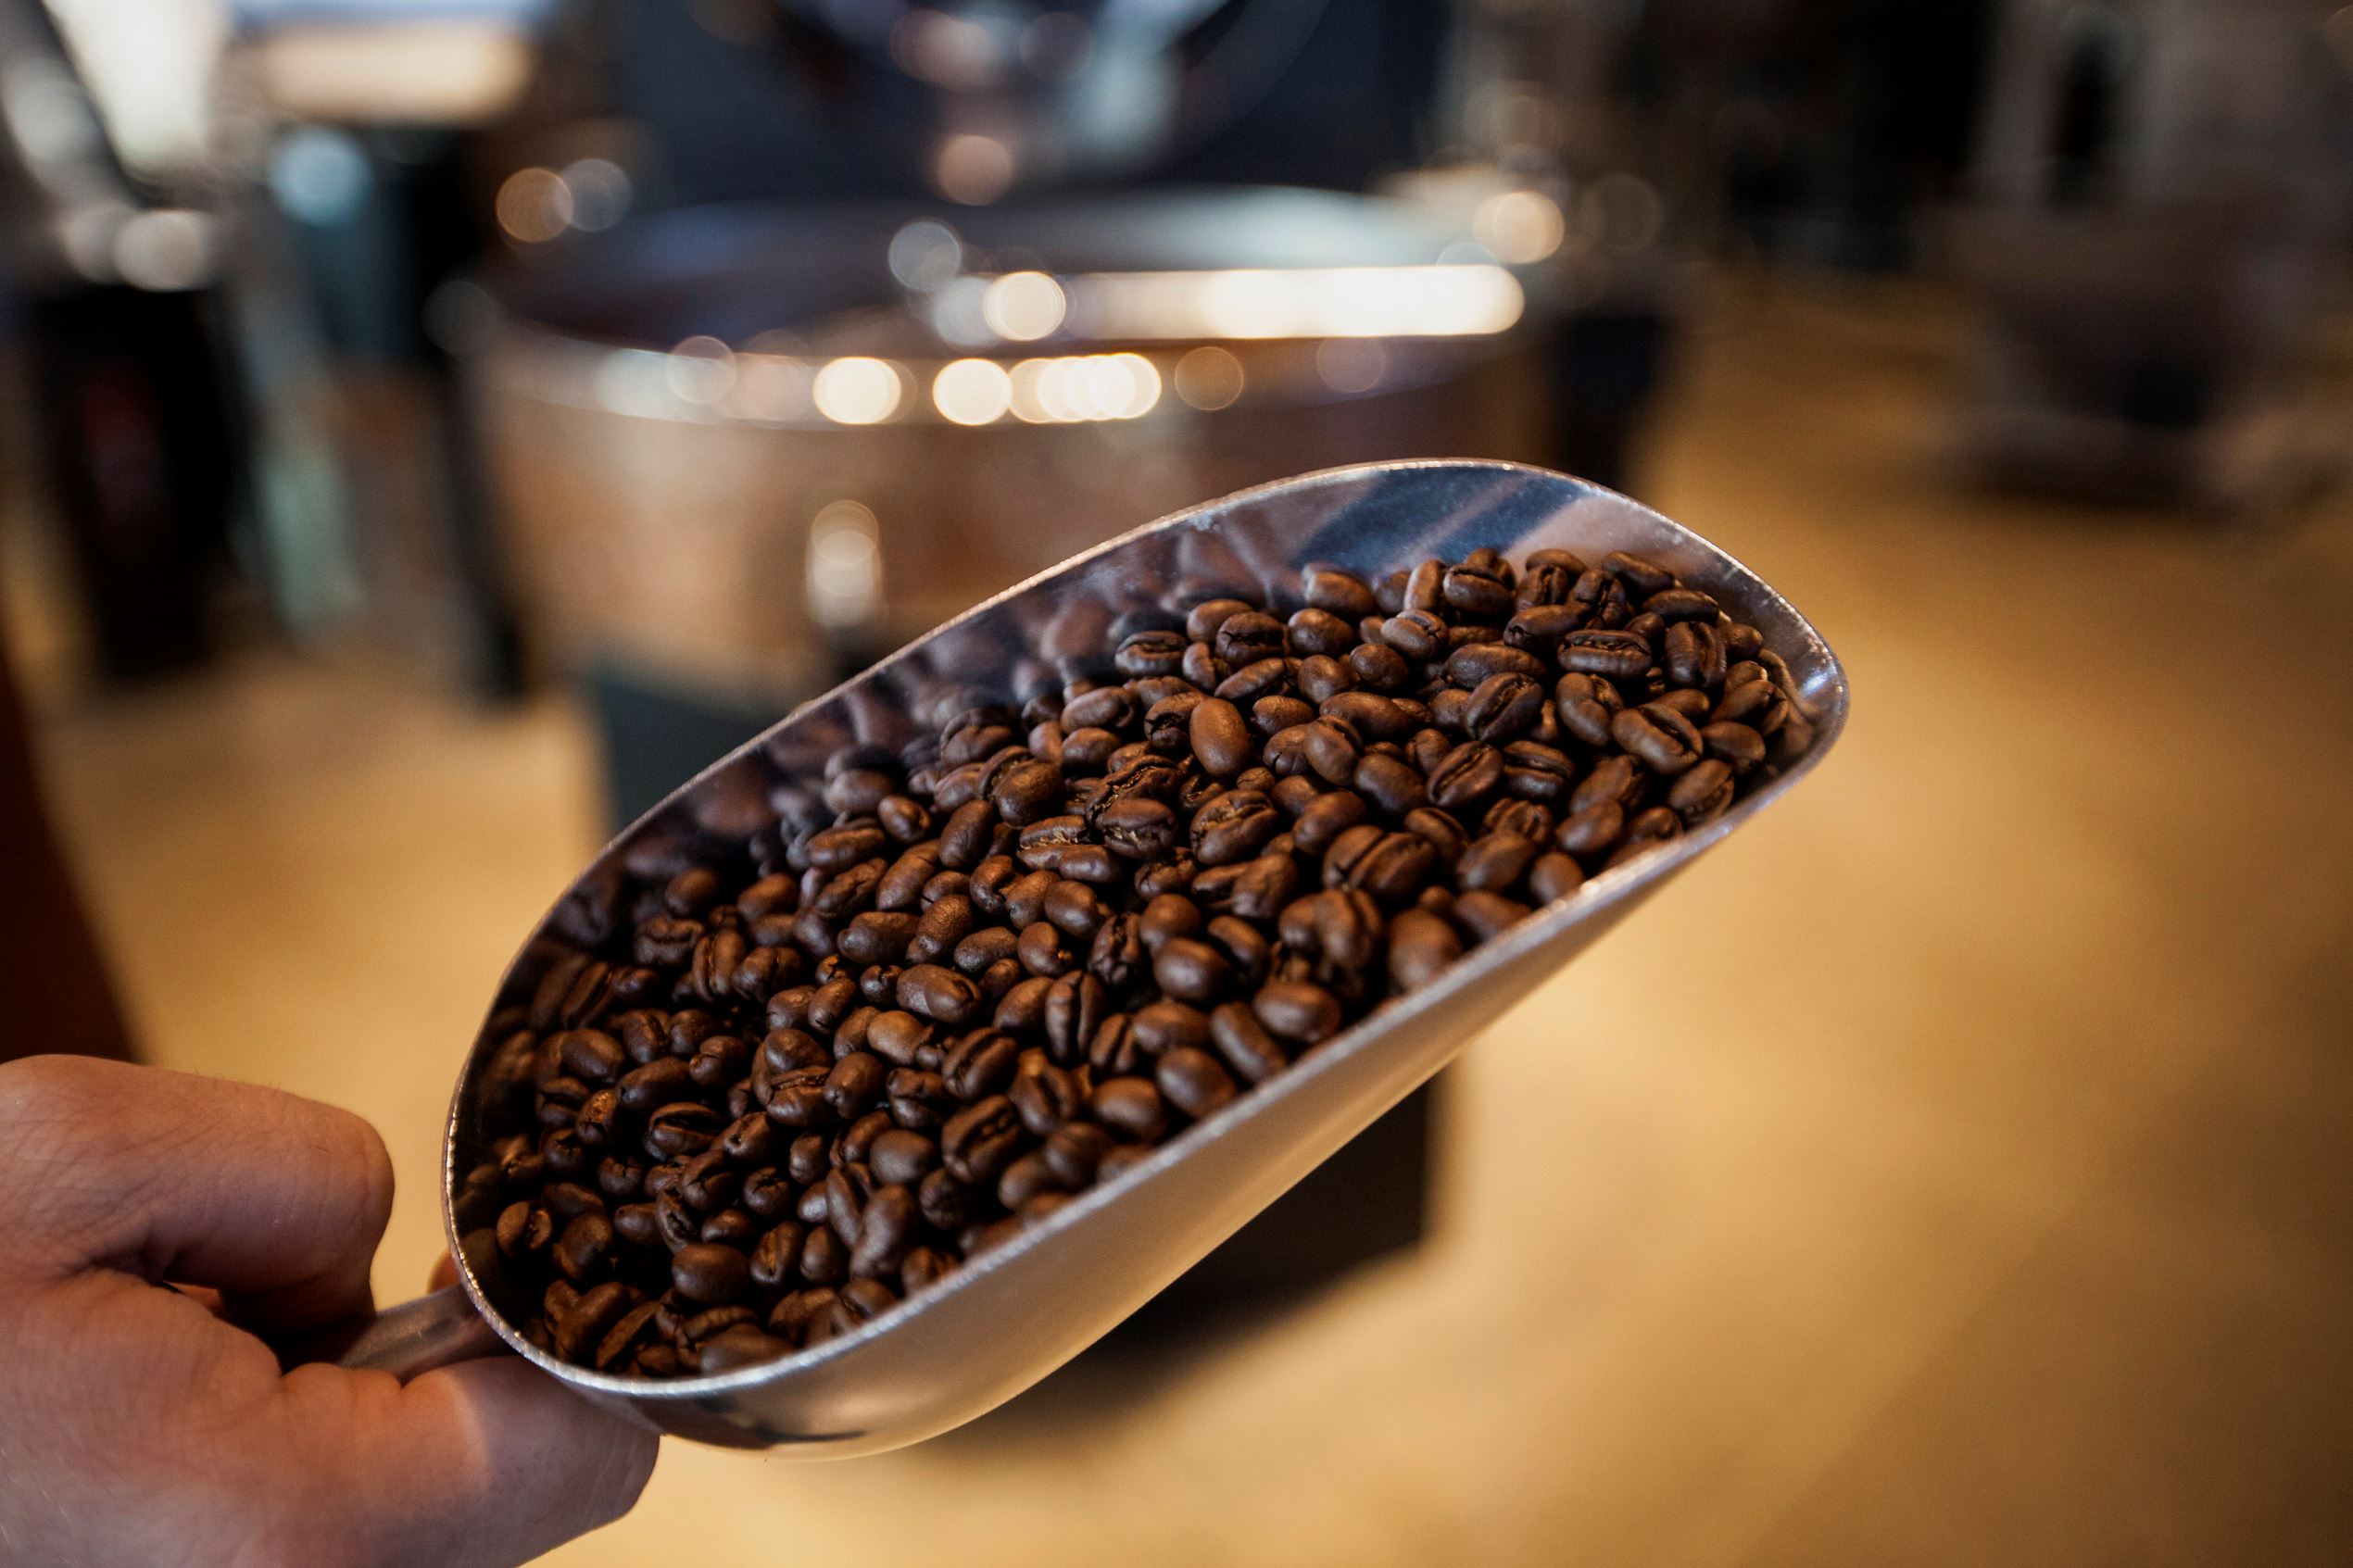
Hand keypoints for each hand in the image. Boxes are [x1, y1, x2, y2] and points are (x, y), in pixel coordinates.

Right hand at [0, 1056, 658, 1566]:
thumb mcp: (82, 1152)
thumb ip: (309, 1177)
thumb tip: (375, 1267)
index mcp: (285, 1532)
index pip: (583, 1449)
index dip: (560, 1329)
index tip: (459, 1264)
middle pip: (500, 1492)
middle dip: (420, 1369)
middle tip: (247, 1297)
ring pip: (398, 1512)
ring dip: (327, 1414)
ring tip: (150, 1355)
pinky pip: (303, 1531)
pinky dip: (262, 1458)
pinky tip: (128, 1409)